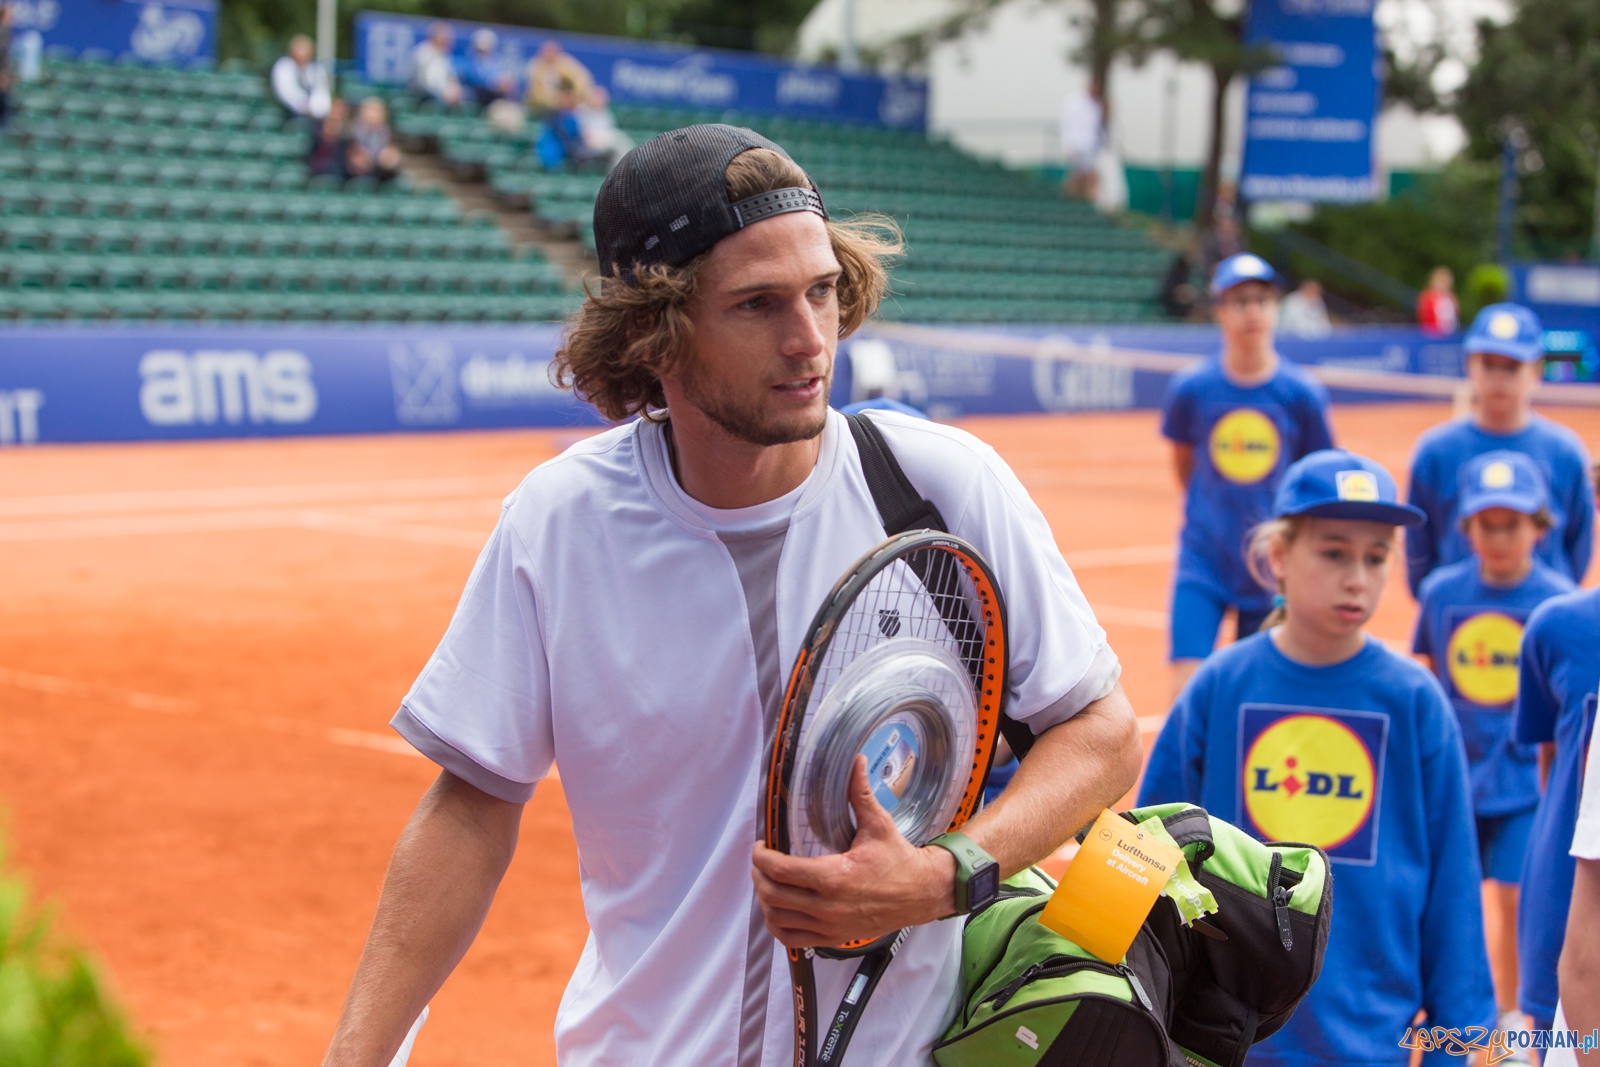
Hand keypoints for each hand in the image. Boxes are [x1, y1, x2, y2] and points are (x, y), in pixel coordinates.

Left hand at [752, 756, 956, 947]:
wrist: (922, 893)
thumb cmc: (898, 860)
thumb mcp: (878, 824)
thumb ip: (859, 793)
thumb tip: (855, 761)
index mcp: (834, 877)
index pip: (781, 871)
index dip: (761, 857)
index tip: (760, 846)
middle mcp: (828, 906)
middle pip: (772, 895)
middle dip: (759, 875)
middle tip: (761, 861)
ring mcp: (829, 926)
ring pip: (778, 919)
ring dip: (765, 899)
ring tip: (767, 881)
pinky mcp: (833, 938)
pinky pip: (792, 940)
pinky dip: (777, 925)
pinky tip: (778, 909)